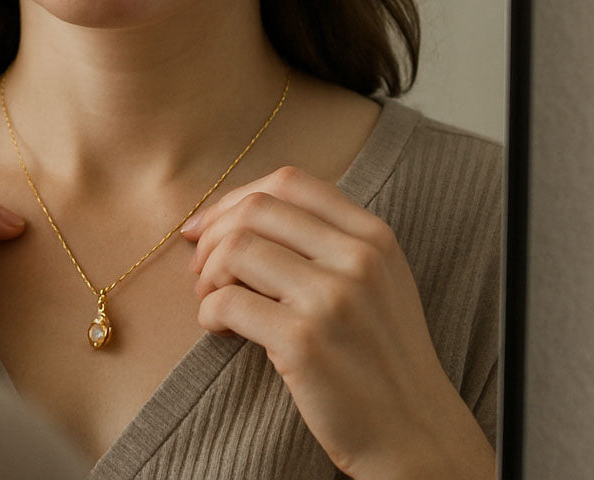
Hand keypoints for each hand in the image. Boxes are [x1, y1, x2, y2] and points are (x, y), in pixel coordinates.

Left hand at [182, 166, 493, 479]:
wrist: (416, 435)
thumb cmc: (380, 355)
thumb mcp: (377, 280)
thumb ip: (327, 238)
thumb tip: (240, 212)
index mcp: (374, 236)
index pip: (288, 182)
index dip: (236, 198)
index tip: (210, 225)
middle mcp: (357, 259)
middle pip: (256, 209)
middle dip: (214, 233)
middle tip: (201, 267)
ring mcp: (332, 299)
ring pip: (237, 248)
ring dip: (208, 272)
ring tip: (211, 298)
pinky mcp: (304, 342)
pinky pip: (228, 301)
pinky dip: (208, 311)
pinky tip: (218, 327)